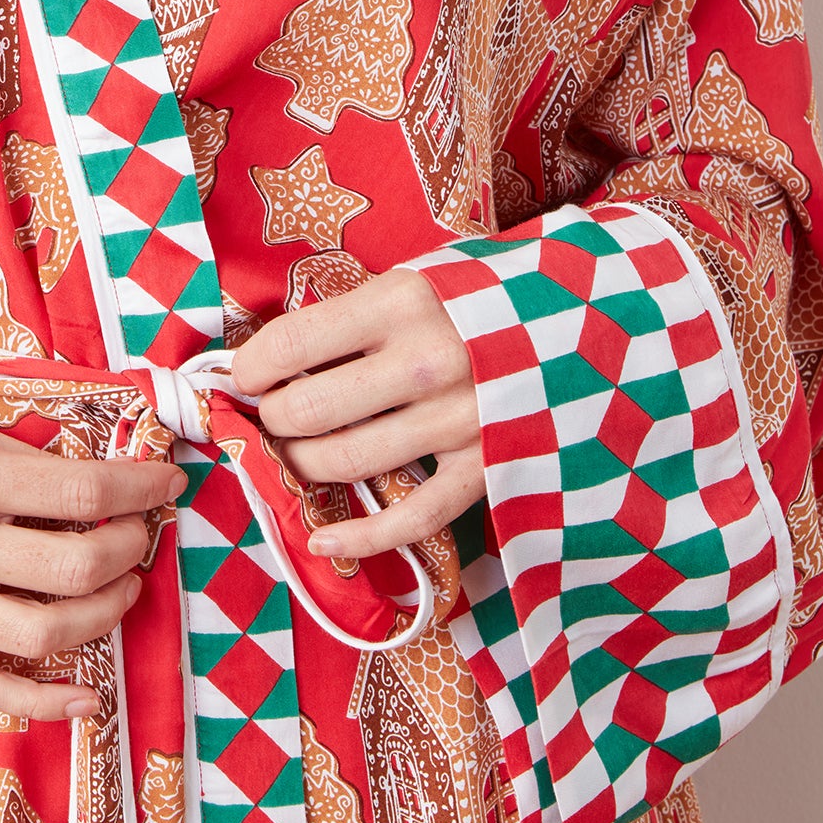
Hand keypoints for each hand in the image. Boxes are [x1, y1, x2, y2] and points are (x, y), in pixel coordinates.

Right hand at [0, 404, 185, 721]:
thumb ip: (17, 456)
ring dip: (104, 612)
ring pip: (44, 632)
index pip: (81, 493)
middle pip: (75, 566)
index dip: (139, 487)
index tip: (167, 480)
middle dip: (129, 548)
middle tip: (141, 531)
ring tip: (121, 587)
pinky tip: (86, 695)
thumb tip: (88, 480)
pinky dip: (45, 700)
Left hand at [231, 267, 483, 559]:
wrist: (578, 326)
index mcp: (400, 303)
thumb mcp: (413, 281)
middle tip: (273, 416)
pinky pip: (411, 518)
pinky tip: (323, 541)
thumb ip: (352, 315)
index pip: (292, 343)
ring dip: (303, 467)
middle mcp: (426, 362)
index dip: (251, 366)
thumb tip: (270, 357)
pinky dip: (360, 538)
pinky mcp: (487, 467)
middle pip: (310, 410)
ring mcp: (459, 420)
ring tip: (296, 455)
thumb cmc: (475, 301)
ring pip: (347, 462)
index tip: (244, 375)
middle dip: (273, 419)